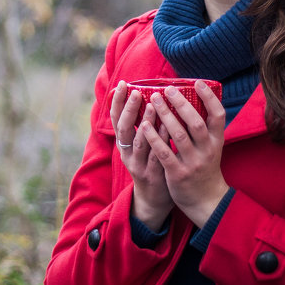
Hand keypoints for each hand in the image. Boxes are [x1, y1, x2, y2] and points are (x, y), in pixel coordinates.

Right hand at [110, 81, 172, 228]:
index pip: (115, 119)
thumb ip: (143, 124)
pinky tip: (170, 128)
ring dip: (145, 122)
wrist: (154, 200)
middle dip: (129, 109)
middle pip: (124, 129)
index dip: (117, 102)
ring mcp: (139, 165)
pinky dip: (162, 141)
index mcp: (123, 144)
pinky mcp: (152, 175)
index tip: (122, 84)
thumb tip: (149, 95)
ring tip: (152, 105)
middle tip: (137, 92)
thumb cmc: (150, 165)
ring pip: (140, 142)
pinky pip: (157, 155)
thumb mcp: (140, 145)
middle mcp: (127, 153)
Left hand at [140, 80, 228, 227]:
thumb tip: (192, 99)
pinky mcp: (178, 174)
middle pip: (195, 122)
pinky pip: (164, 153)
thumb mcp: (211, 147)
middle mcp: (207, 150)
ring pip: (178, 135)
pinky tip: (144, 125)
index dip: (209, 97)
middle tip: (166, 88)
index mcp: (216, 140)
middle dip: (181, 103)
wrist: (206, 200)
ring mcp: (193, 162)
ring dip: (164, 116)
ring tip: (152, 100)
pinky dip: (154, 138)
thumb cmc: (205, 167)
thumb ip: (203, 128)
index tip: (198, 82)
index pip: (218, 115)